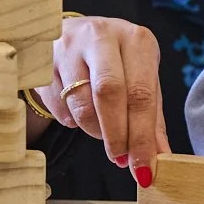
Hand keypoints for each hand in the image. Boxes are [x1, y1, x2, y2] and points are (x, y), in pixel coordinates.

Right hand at [27, 15, 165, 185]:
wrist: (74, 35)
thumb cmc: (117, 61)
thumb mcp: (141, 78)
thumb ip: (151, 117)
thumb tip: (160, 156)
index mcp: (136, 39)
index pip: (141, 93)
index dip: (142, 136)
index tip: (143, 168)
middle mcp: (102, 36)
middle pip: (109, 94)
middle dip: (116, 136)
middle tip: (121, 160)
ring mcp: (68, 47)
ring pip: (81, 104)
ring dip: (95, 131)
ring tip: (102, 132)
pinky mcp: (43, 63)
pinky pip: (59, 107)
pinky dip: (73, 122)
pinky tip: (80, 113)